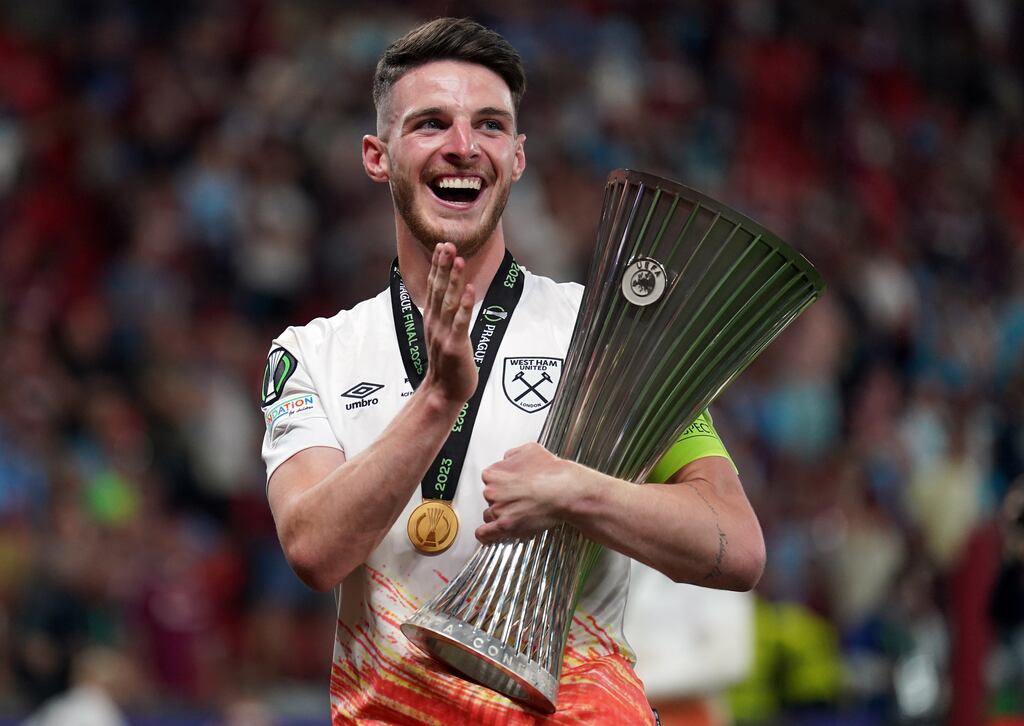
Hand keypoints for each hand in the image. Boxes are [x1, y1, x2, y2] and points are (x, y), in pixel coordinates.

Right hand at [421, 243, 476, 404]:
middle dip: (444, 266)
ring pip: (449, 302)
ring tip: (459, 260)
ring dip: (455, 280)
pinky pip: (460, 323)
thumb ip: (445, 315)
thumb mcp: (442, 334)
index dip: (438, 266)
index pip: (434, 287)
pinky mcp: (455, 346)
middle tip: (447, 244)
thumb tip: (452, 296)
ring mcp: (444, 334)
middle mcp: (435, 323)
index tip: (441, 245)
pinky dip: (466, 306)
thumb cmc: (447, 364)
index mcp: (432, 319)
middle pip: (439, 289)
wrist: (443, 392)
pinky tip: (471, 290)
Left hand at [476, 443, 583, 542]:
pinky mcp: (506, 526)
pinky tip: (487, 535)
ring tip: (514, 511)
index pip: (489, 478)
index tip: (509, 482)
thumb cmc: (551, 472)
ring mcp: (499, 510)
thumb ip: (512, 455)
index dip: (501, 480)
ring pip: (490, 514)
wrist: (565, 491)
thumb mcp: (530, 450)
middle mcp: (492, 492)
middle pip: (490, 496)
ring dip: (499, 513)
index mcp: (495, 473)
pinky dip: (485, 535)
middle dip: (502, 496)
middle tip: (518, 495)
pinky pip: (486, 533)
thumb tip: (507, 460)